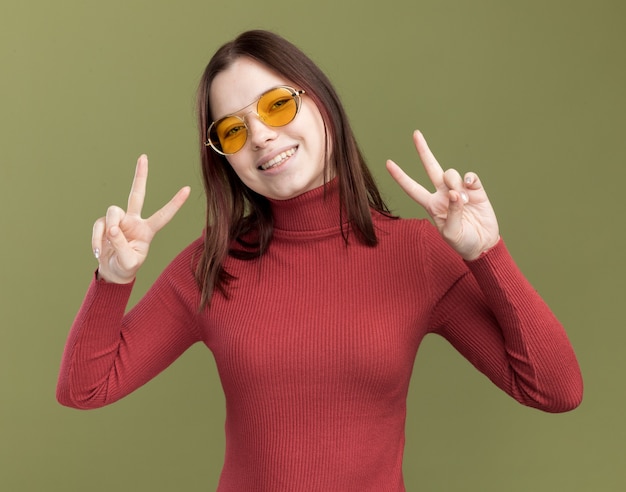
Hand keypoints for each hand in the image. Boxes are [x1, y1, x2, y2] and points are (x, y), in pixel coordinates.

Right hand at [92, 155, 190, 282]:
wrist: (113, 271)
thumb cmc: (126, 266)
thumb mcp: (129, 261)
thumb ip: (121, 246)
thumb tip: (112, 228)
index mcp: (148, 230)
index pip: (164, 215)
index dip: (175, 203)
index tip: (187, 189)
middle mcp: (135, 221)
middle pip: (137, 194)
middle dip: (140, 176)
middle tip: (143, 157)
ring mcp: (119, 221)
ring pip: (113, 212)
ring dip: (109, 227)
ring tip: (107, 244)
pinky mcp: (105, 224)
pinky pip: (99, 225)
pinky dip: (97, 238)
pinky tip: (98, 250)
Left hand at [386, 130, 499, 260]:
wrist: (483, 245)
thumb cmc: (462, 242)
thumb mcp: (451, 233)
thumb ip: (452, 213)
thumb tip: (456, 193)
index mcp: (432, 205)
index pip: (412, 188)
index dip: (400, 177)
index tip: (388, 163)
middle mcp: (443, 194)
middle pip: (431, 168)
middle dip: (423, 151)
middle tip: (416, 134)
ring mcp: (460, 190)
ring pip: (451, 173)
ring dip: (455, 183)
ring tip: (463, 201)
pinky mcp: (476, 190)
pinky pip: (470, 176)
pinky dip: (470, 179)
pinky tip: (471, 188)